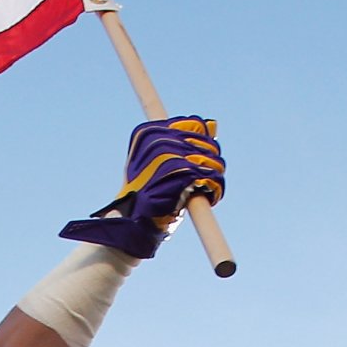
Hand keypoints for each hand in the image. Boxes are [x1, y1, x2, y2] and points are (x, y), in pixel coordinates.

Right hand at [58, 116, 223, 257]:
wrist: (132, 223)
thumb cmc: (147, 194)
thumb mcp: (161, 162)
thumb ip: (183, 139)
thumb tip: (213, 124)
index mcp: (148, 133)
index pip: (194, 124)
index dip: (203, 141)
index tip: (199, 159)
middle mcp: (157, 141)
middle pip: (205, 140)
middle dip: (211, 159)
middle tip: (203, 177)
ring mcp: (167, 157)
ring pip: (210, 158)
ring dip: (214, 174)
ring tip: (204, 188)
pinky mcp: (179, 177)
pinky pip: (209, 176)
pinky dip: (214, 188)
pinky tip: (208, 196)